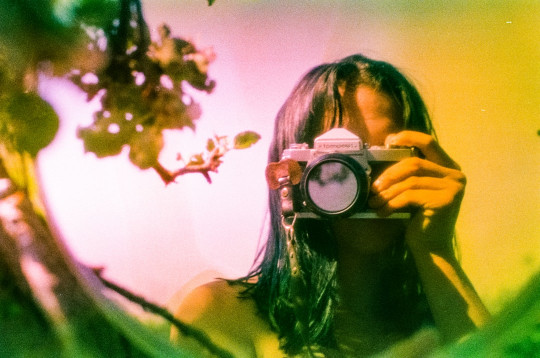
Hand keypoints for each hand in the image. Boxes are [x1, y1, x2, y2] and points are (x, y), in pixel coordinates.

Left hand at [368, 131, 465, 253]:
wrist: (431, 249)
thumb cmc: (419, 219)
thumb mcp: (415, 191)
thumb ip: (408, 173)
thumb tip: (383, 152)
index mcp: (450, 168)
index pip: (429, 142)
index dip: (408, 137)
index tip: (388, 141)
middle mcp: (456, 175)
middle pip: (414, 164)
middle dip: (389, 175)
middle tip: (373, 188)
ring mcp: (453, 188)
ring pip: (410, 181)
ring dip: (387, 192)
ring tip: (374, 202)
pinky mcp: (445, 201)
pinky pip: (410, 196)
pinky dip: (392, 203)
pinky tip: (382, 212)